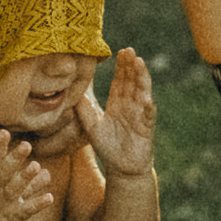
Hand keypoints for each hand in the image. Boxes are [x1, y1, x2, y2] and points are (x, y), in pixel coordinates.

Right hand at [0, 129, 54, 220]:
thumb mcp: (12, 197)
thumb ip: (29, 184)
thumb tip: (45, 170)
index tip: (3, 131)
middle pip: (3, 173)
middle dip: (14, 159)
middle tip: (26, 144)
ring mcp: (3, 207)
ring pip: (13, 190)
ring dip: (25, 179)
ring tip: (36, 166)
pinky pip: (25, 211)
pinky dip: (37, 204)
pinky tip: (50, 197)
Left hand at [76, 47, 155, 180]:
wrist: (122, 169)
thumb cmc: (107, 148)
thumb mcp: (91, 126)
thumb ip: (84, 109)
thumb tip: (72, 92)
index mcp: (118, 104)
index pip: (120, 81)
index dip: (121, 66)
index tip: (120, 51)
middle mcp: (130, 106)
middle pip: (132, 81)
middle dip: (131, 66)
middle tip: (129, 50)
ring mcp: (139, 115)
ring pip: (142, 92)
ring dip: (142, 78)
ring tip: (139, 63)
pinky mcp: (145, 128)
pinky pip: (147, 115)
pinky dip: (147, 107)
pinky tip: (146, 98)